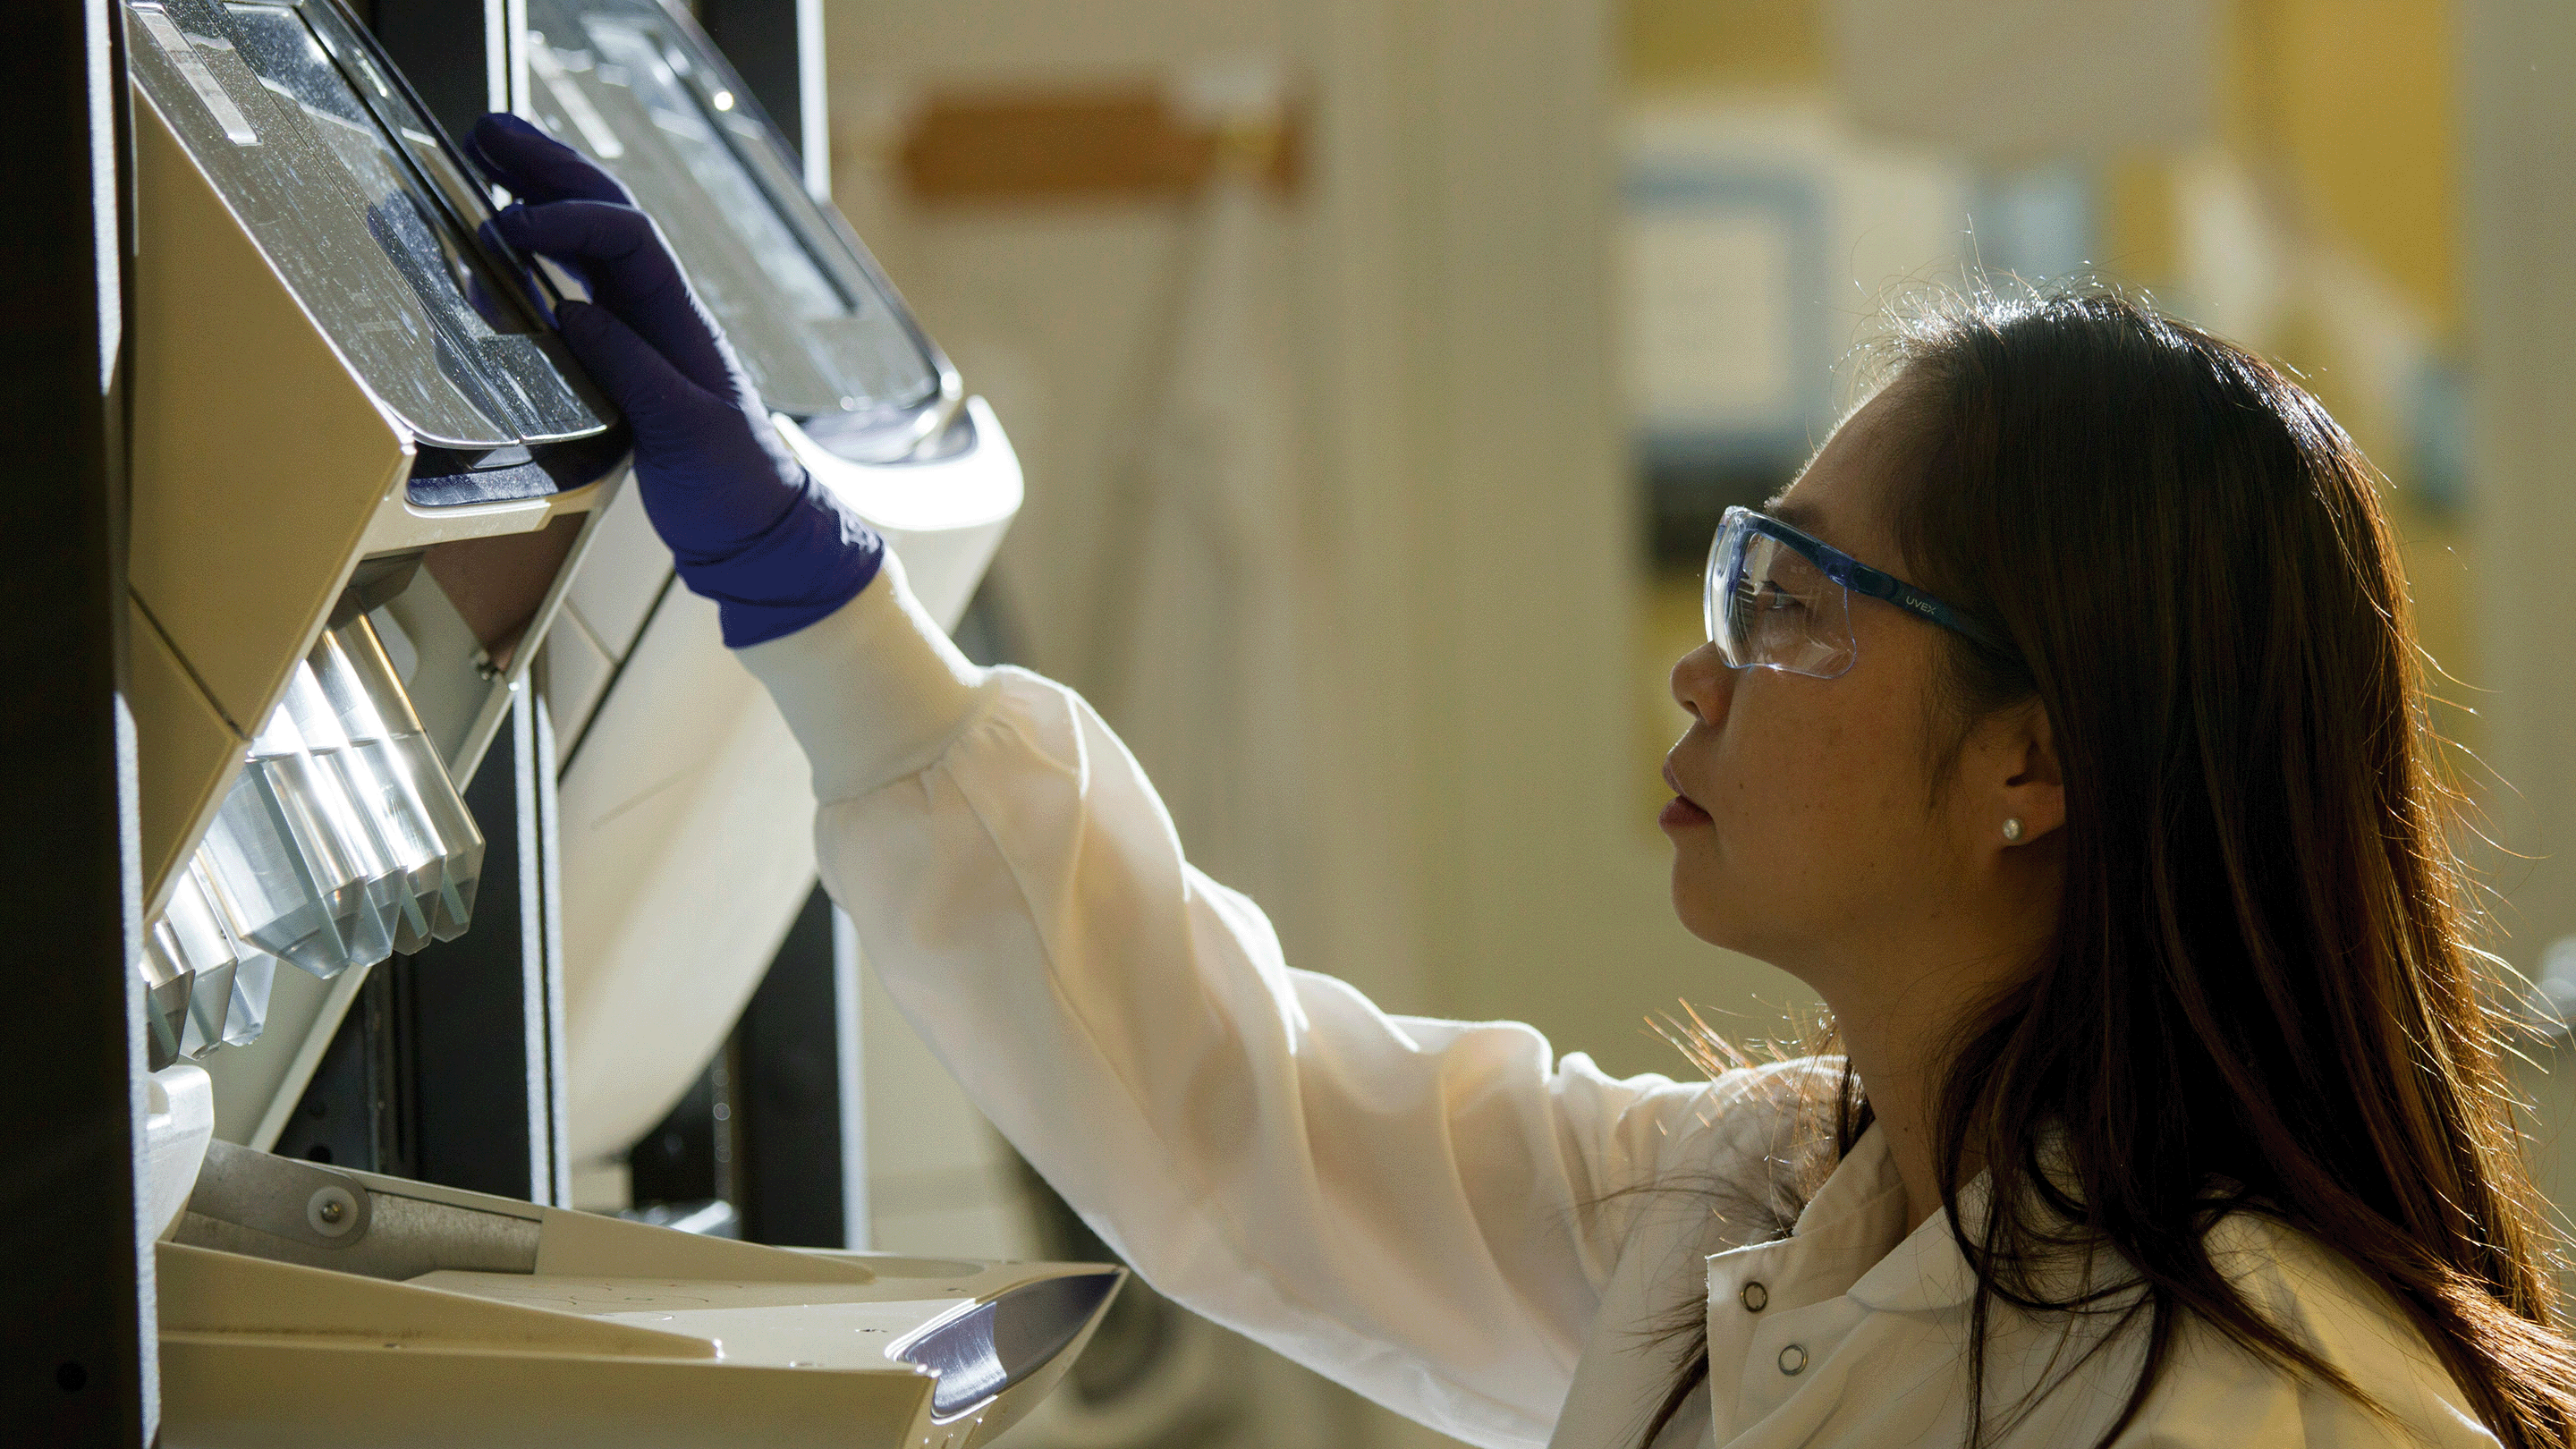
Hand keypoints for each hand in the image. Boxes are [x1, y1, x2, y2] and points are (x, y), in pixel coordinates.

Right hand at [468, 113, 882, 647]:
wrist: (758, 530)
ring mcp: (644, 330)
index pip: (628, 238)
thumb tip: (569, 310)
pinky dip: (542, 251)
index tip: (509, 227)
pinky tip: (507, 238)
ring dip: (542, 193)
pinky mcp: (625, 358)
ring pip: (591, 241)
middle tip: (486, 128)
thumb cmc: (735, 485)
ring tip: (486, 154)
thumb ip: (629, 368)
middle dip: (550, 167)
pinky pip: (580, 284)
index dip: (568, 219)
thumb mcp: (685, 431)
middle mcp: (663, 312)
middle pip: (608, 215)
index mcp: (683, 320)